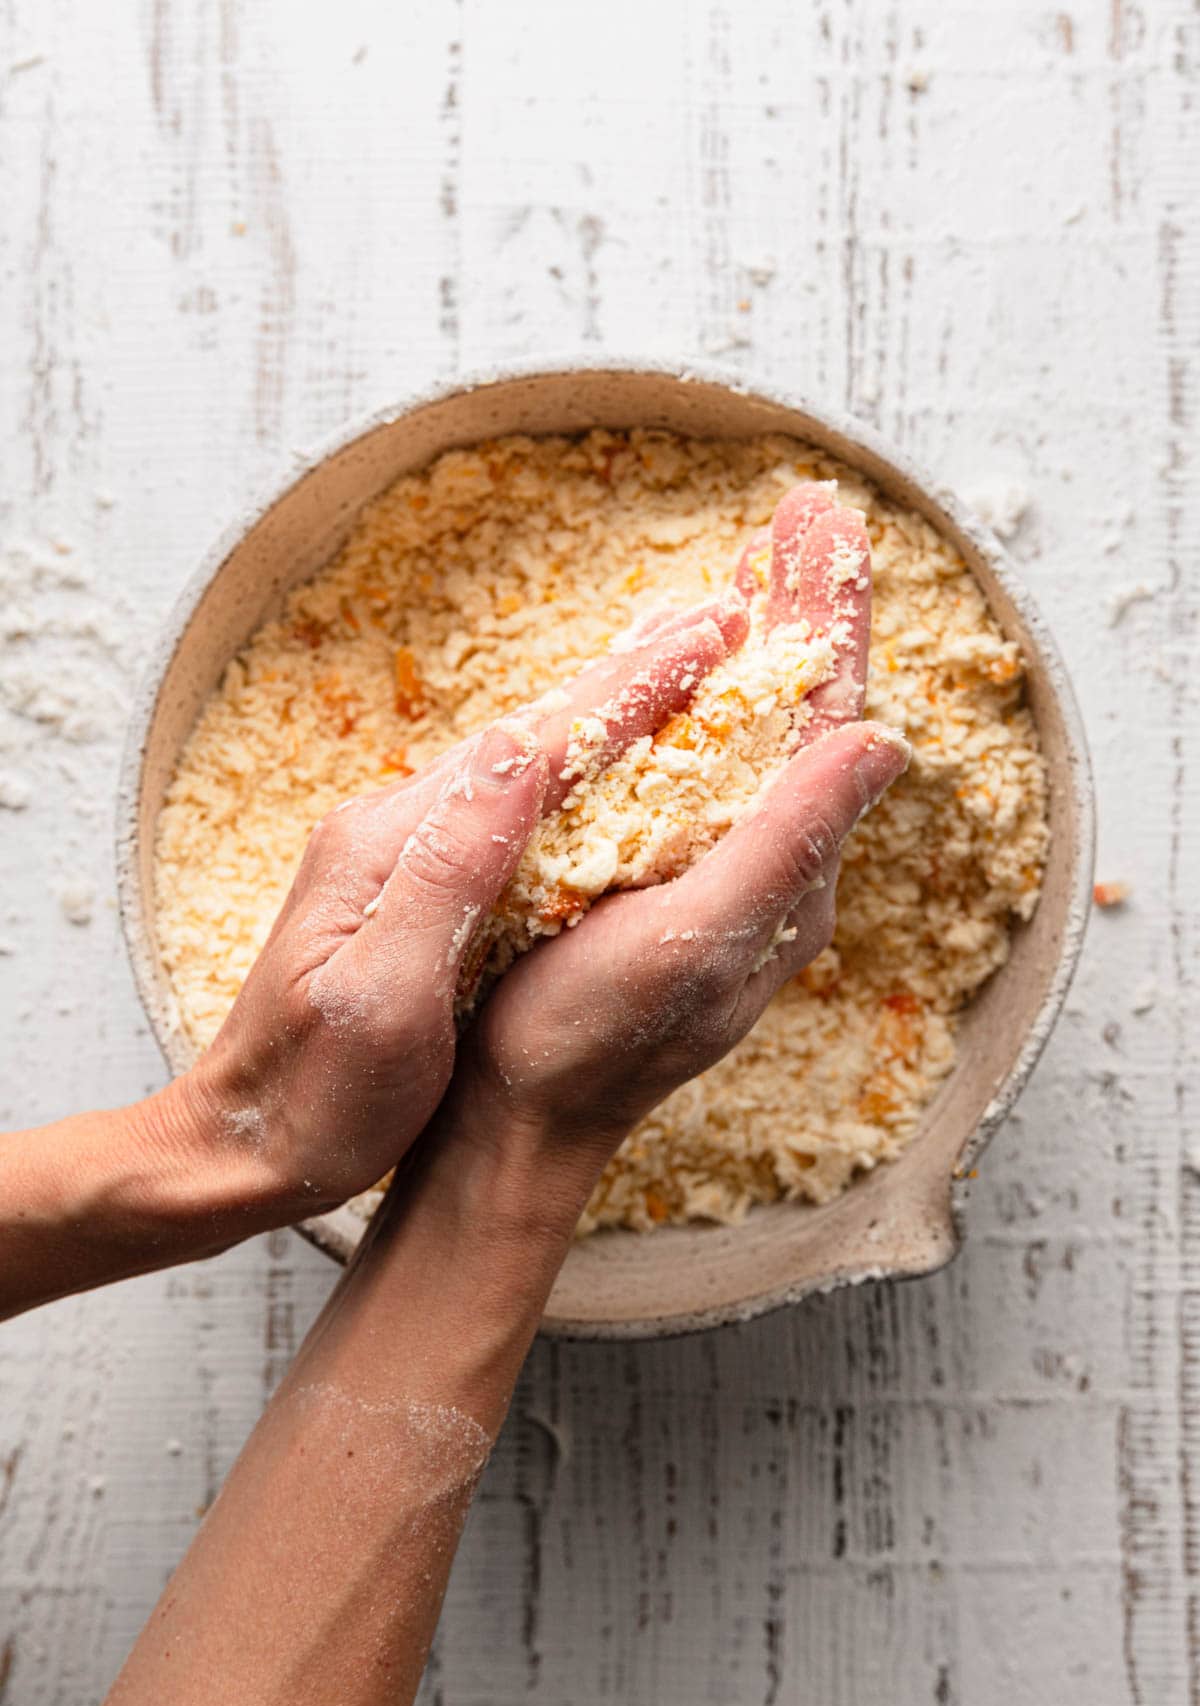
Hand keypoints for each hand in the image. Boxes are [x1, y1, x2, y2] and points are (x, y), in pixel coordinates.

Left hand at [162, 595, 747, 1214]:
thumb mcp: (380, 997)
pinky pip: (513, 805)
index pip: (528, 751)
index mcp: (390, 845)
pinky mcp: (414, 882)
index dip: (621, 696)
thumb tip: (516, 751)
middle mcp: (394, 826)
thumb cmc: (313, 1097)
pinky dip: (574, 767)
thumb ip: (445, 872)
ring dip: (604, 710)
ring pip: (523, 762)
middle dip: (625, 678)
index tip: (702, 642)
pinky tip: (608, 757)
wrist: (243, 1146)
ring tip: (678, 662)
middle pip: (528, 735)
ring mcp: (401, 851)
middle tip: (713, 621)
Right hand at [450, 485, 908, 1239]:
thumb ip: (788, 840)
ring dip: (766, 641)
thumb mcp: (696, 938)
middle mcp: (770, 865)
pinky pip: (707, 767)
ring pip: (759, 735)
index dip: (828, 614)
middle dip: (807, 606)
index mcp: (789, 872)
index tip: (822, 520)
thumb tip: (883, 742)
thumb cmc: (591, 1036)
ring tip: (767, 560)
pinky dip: (710, 697)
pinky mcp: (668, 877)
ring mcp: (719, 870)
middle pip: (807, 712)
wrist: (518, 1117)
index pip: (831, 718)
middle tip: (803, 510)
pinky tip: (696, 664)